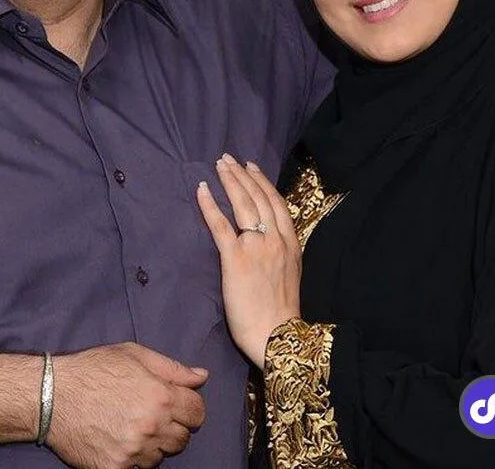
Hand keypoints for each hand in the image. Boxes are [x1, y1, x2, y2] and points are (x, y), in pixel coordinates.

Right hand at [47, 342, 206, 468]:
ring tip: (131, 429)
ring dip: (152, 446)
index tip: (175, 406)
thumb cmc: (92, 369)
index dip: (189, 408)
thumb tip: (202, 376)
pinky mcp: (114, 468)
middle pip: (182, 438)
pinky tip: (118, 443)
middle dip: (171, 428)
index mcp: (160, 396)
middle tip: (149, 417)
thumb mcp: (133, 355)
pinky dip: (132, 460)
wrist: (51, 395)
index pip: (197, 413)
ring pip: (161, 457)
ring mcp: (133, 450)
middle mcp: (151, 425)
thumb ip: (172, 368)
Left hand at [196, 154, 301, 368]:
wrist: (277, 335)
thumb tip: (271, 240)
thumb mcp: (292, 274)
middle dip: (243, 175)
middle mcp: (275, 240)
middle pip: (259, 198)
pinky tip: (202, 190)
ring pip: (243, 204)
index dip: (263, 183)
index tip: (252, 168)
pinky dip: (210, 205)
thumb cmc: (281, 311)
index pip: (276, 204)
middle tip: (229, 159)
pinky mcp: (235, 259)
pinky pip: (220, 225)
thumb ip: (282, 252)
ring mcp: (256, 247)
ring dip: (230, 181)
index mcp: (290, 244)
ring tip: (219, 165)